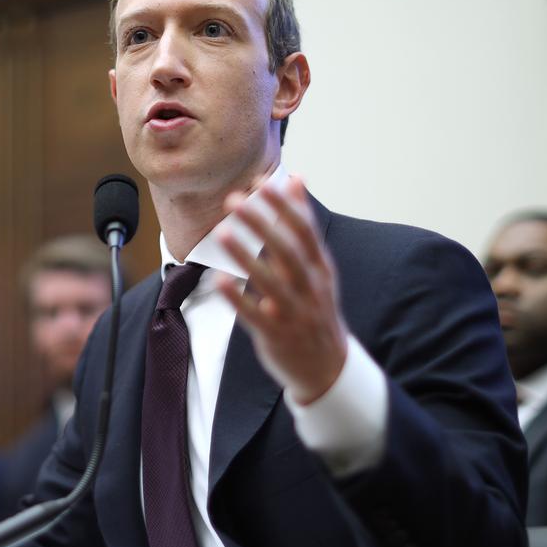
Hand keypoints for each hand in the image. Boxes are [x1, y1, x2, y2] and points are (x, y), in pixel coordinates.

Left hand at [216, 176, 348, 404]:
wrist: (328, 367)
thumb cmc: (316, 307)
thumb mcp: (318, 267)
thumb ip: (303, 224)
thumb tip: (296, 179)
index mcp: (320, 268)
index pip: (304, 232)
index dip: (283, 207)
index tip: (261, 183)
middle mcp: (310, 288)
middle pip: (287, 251)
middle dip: (261, 224)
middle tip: (234, 200)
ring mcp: (293, 312)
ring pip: (269, 282)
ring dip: (245, 256)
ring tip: (222, 233)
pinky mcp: (275, 335)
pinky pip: (254, 315)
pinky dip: (237, 298)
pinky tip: (218, 281)